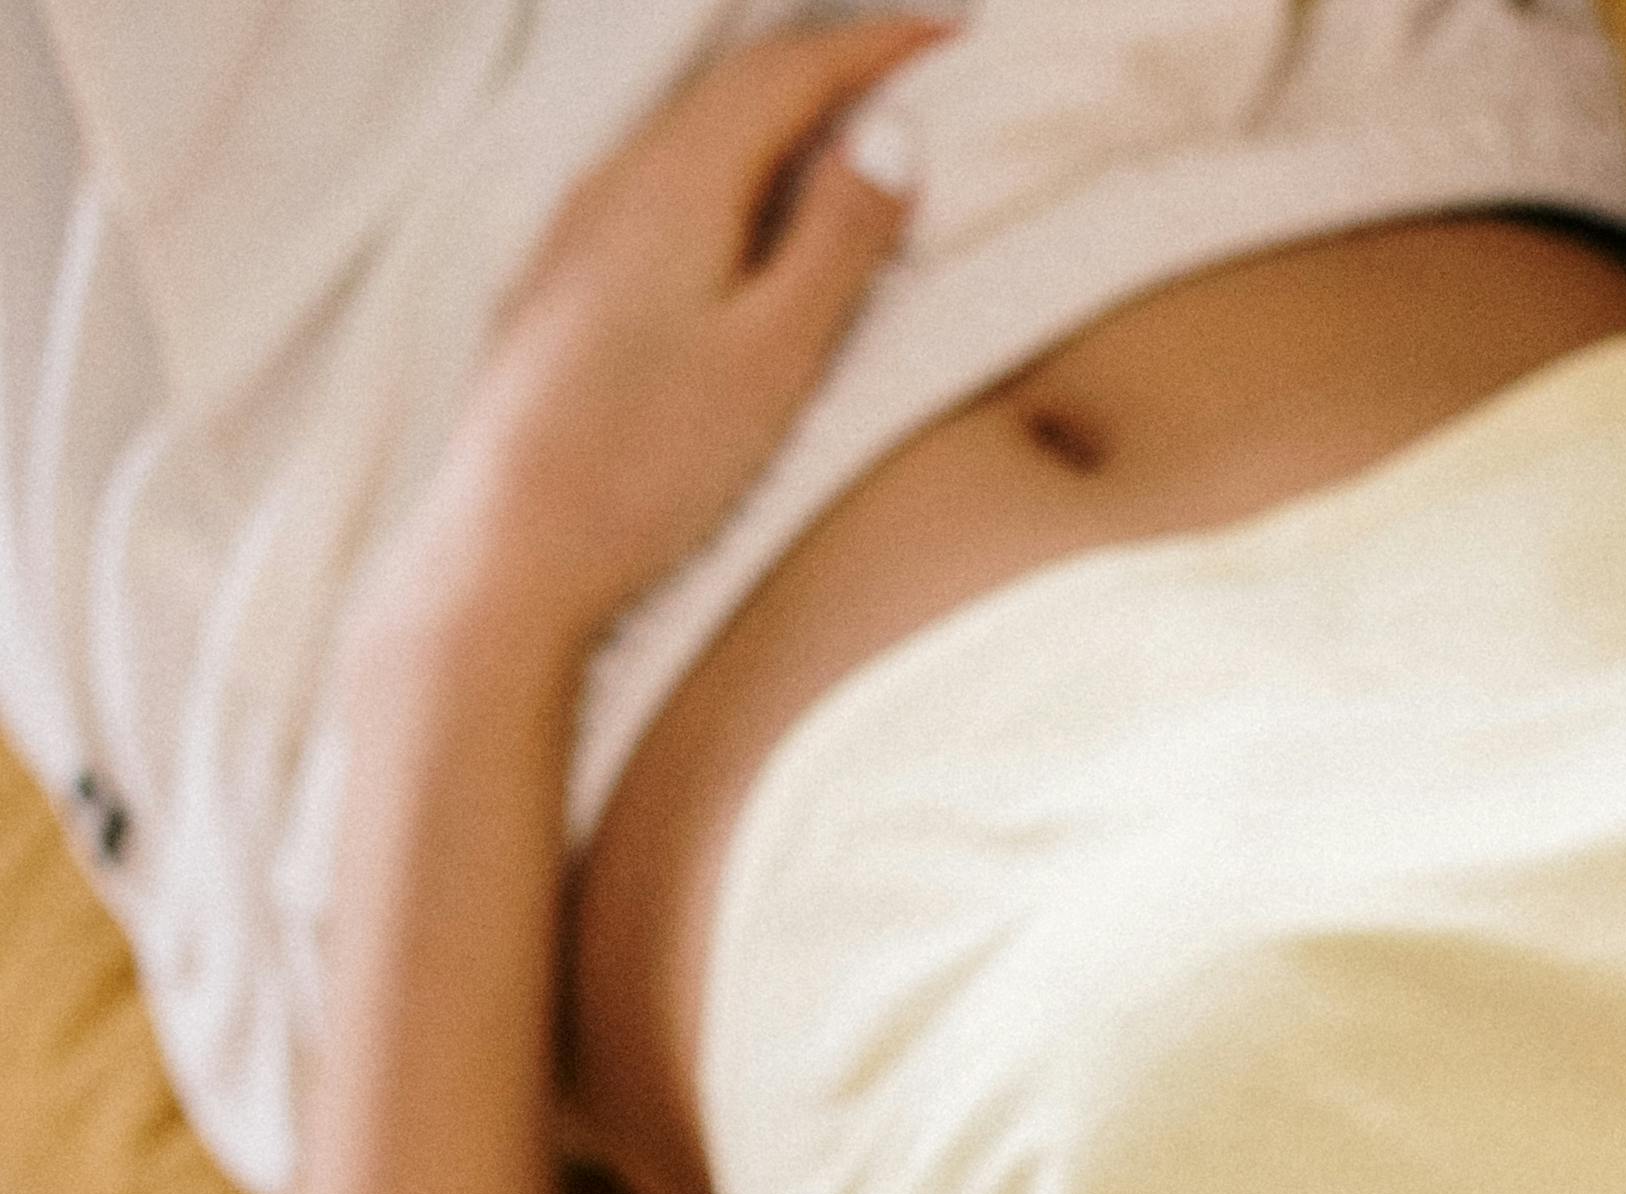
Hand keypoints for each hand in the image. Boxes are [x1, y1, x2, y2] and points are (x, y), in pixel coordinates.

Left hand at [392, 23, 940, 660]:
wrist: (510, 549)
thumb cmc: (649, 465)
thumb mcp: (773, 357)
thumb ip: (837, 241)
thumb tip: (891, 134)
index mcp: (680, 179)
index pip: (792, 71)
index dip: (878, 48)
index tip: (954, 39)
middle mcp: (618, 176)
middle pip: (737, 87)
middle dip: (829, 69)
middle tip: (910, 72)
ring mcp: (578, 225)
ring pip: (692, 131)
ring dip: (774, 117)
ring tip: (842, 133)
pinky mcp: (560, 280)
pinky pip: (655, 182)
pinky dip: (725, 169)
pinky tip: (743, 213)